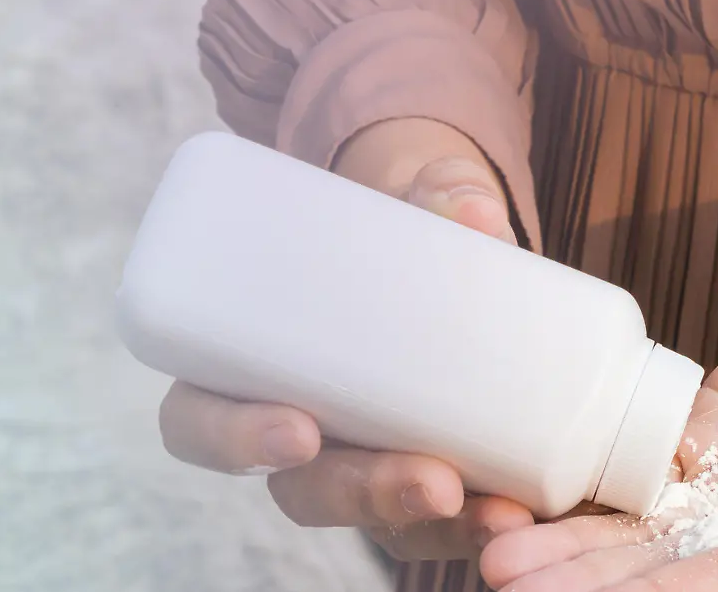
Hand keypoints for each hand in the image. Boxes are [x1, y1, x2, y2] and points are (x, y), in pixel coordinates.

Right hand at [157, 118, 531, 560]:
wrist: (447, 259)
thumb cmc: (394, 236)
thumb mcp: (407, 203)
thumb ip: (437, 191)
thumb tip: (472, 209)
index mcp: (249, 362)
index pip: (198, 419)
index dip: (230, 438)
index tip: (300, 431)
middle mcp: (295, 424)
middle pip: (299, 489)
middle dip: (362, 495)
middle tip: (430, 481)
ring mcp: (359, 460)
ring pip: (372, 518)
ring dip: (431, 520)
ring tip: (495, 513)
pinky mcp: (418, 474)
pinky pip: (434, 523)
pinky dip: (475, 526)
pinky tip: (518, 514)